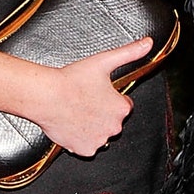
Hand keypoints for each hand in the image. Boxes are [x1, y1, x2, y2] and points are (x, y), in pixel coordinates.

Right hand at [32, 38, 151, 155]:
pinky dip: (81, 139)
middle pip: (112, 121)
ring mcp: (99, 140)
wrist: (46, 96)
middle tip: (86, 101)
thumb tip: (148, 43)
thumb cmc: (71, 80)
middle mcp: (114, 127)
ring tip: (78, 112)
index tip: (98, 93)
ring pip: (100, 134)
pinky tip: (74, 124)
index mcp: (122, 108)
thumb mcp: (104, 61)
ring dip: (93, 127)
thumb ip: (129, 53)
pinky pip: (87, 146)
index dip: (111, 98)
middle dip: (102, 113)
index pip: (124, 106)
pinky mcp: (85, 149)